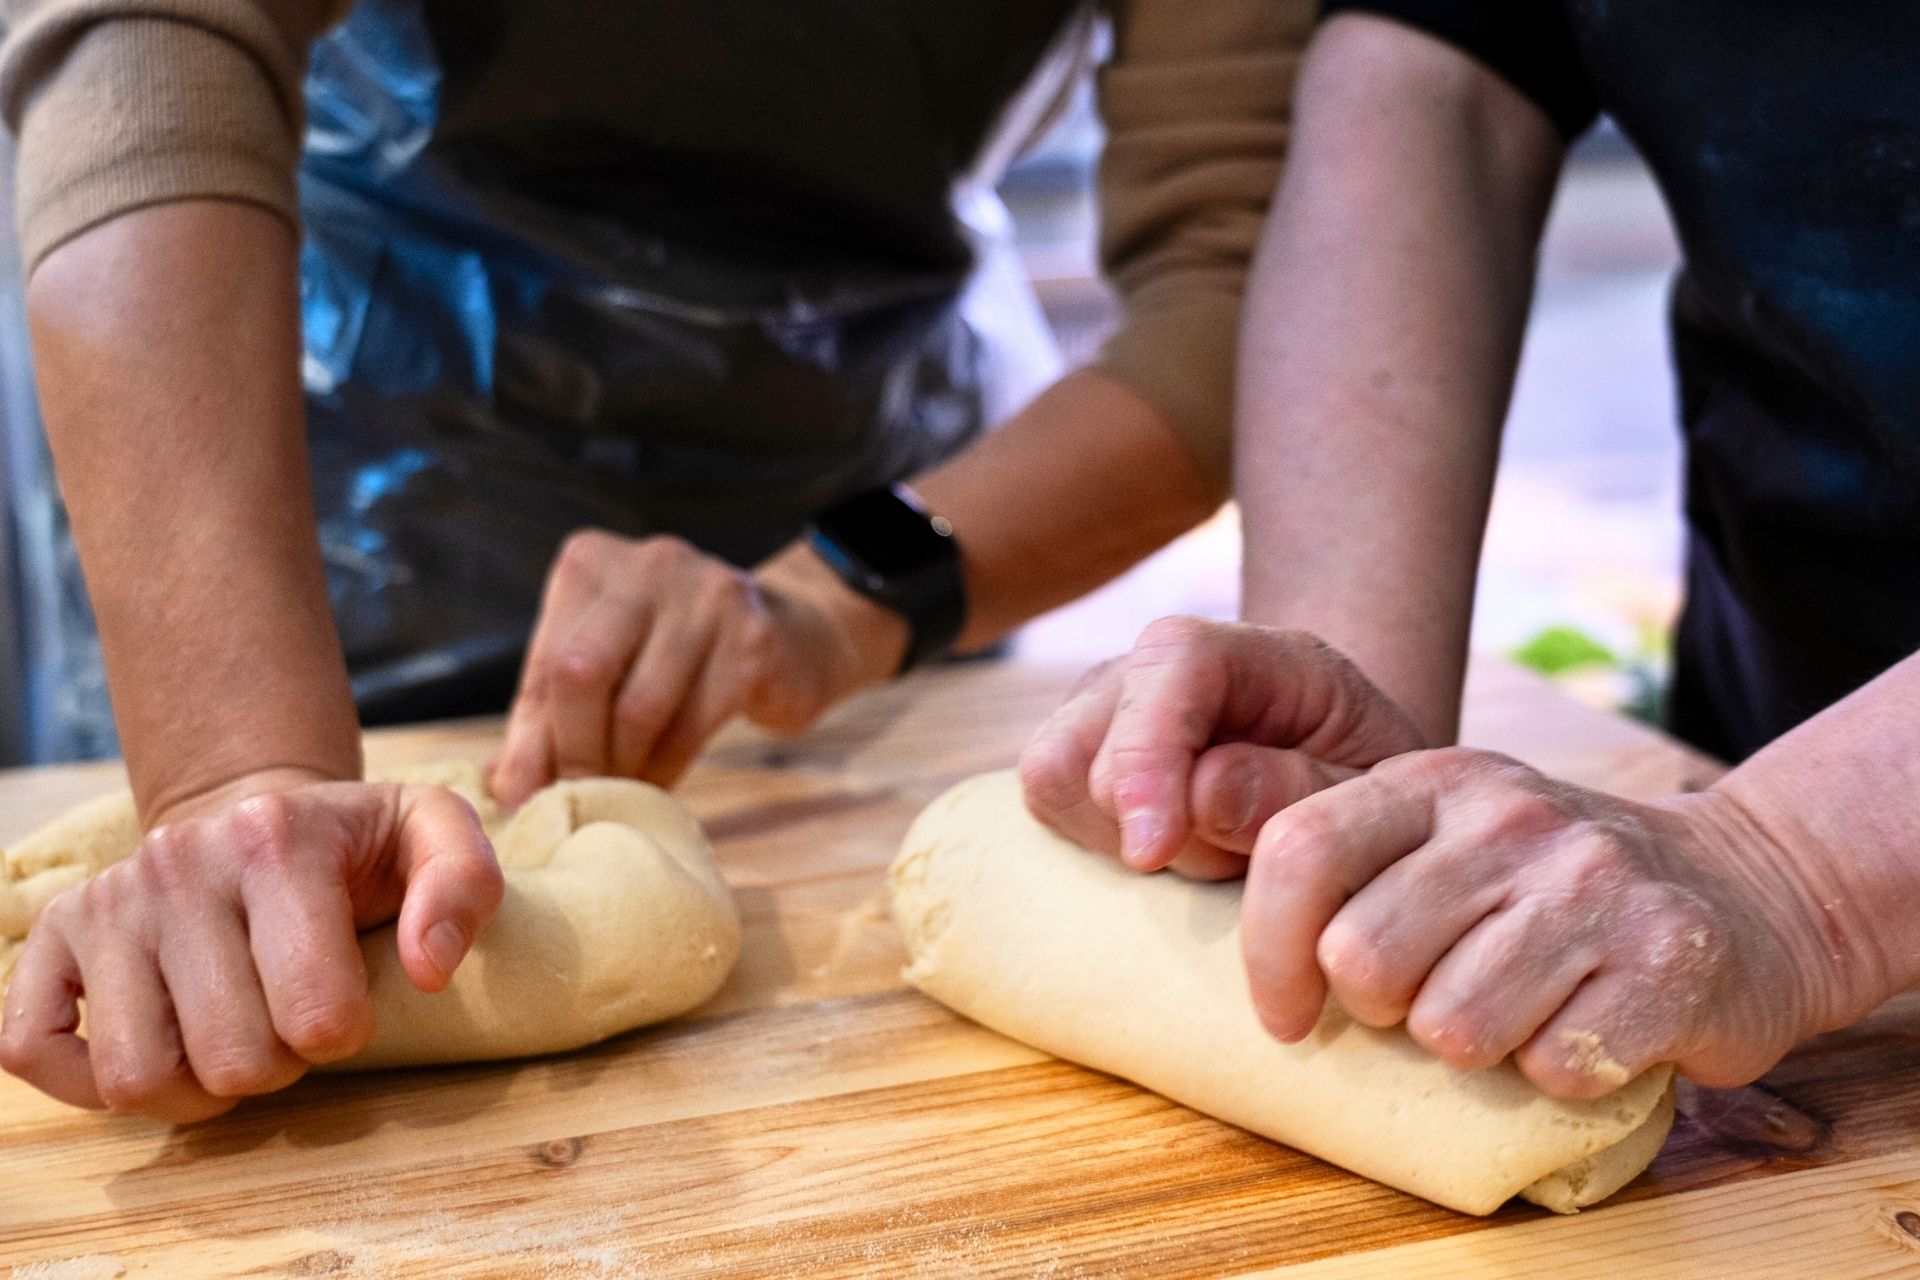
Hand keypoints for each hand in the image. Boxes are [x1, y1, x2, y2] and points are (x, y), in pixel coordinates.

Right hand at [0, 775, 503, 1121]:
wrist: (255, 813)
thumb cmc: (356, 844)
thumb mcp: (434, 833)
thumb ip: (463, 886)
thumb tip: (429, 970)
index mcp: (275, 838)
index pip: (316, 1017)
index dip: (342, 1034)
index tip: (346, 1003)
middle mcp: (177, 863)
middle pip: (230, 1062)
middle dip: (277, 1067)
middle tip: (288, 1023)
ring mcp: (106, 901)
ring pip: (137, 1076)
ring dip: (196, 1089)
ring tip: (232, 1040)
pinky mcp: (53, 937)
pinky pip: (34, 1050)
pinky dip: (91, 1082)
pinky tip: (158, 1044)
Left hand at [492, 532, 906, 804]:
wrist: (794, 637)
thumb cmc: (681, 655)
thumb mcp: (610, 666)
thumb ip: (552, 715)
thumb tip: (505, 789)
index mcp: (593, 562)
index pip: (544, 660)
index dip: (530, 738)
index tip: (525, 795)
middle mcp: (647, 565)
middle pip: (580, 673)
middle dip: (573, 751)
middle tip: (575, 799)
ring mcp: (705, 597)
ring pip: (638, 708)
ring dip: (623, 767)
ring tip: (620, 793)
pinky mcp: (751, 642)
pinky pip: (691, 726)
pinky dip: (667, 769)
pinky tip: (661, 784)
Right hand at [1018, 618, 1426, 878]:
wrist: (1336, 790)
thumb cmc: (1363, 797)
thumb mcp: (1369, 802)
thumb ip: (1300, 792)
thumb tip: (1203, 791)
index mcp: (1258, 654)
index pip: (1175, 662)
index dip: (1149, 752)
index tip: (1150, 852)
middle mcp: (1163, 662)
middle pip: (1095, 736)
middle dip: (1158, 828)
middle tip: (1238, 860)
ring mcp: (1108, 699)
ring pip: (1054, 774)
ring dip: (1121, 839)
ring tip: (1207, 853)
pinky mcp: (1075, 750)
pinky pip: (1047, 804)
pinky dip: (1095, 845)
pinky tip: (1166, 850)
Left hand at [1244, 747, 1865, 1097]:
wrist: (1744, 895)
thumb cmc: (1544, 884)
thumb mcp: (1440, 833)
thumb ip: (1335, 844)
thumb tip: (1195, 816)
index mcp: (1434, 779)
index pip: (1299, 850)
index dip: (1268, 951)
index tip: (1285, 1016)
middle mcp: (1511, 815)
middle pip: (1365, 959)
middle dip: (1384, 1010)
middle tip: (1435, 999)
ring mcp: (1596, 881)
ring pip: (1452, 1028)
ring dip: (1474, 1048)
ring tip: (1519, 1006)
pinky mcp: (1670, 959)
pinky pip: (1552, 1067)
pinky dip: (1559, 1073)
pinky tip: (1588, 1024)